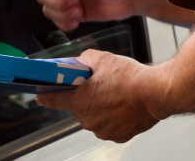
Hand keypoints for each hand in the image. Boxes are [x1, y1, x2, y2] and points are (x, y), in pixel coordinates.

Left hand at [36, 49, 159, 142]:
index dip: (46, 96)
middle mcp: (87, 119)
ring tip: (115, 95)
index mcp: (79, 100)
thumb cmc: (130, 78)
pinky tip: (123, 106)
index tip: (40, 95)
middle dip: (85, 97)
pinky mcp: (117, 136)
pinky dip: (114, 118)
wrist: (154, 93)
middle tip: (99, 86)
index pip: (53, 99)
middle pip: (78, 107)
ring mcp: (102, 130)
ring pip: (94, 117)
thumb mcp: (102, 58)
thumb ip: (85, 60)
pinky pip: (109, 126)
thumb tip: (80, 63)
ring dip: (100, 108)